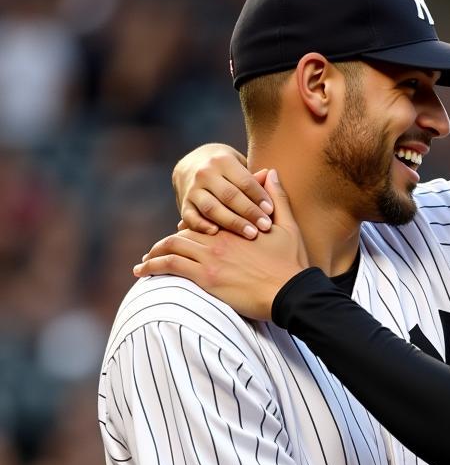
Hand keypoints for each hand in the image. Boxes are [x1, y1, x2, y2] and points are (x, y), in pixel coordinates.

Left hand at [134, 170, 307, 319]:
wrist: (291, 291)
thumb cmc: (291, 264)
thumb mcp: (288, 227)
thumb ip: (277, 199)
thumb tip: (270, 172)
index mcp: (234, 227)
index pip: (204, 221)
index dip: (189, 227)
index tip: (180, 233)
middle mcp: (218, 239)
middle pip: (182, 234)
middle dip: (166, 243)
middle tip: (154, 252)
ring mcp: (210, 257)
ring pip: (171, 248)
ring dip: (154, 255)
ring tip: (143, 264)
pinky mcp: (206, 277)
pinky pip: (170, 267)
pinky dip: (153, 267)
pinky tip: (142, 272)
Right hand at [172, 143, 273, 238]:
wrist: (192, 166)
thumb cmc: (228, 171)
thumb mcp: (240, 167)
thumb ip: (254, 177)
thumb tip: (271, 175)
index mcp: (223, 161)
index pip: (244, 181)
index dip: (259, 196)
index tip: (271, 211)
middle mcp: (205, 173)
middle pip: (230, 195)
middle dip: (249, 212)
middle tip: (266, 226)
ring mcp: (193, 189)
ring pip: (212, 208)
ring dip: (232, 222)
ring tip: (251, 234)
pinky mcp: (184, 204)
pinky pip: (191, 217)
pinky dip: (201, 226)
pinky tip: (215, 233)